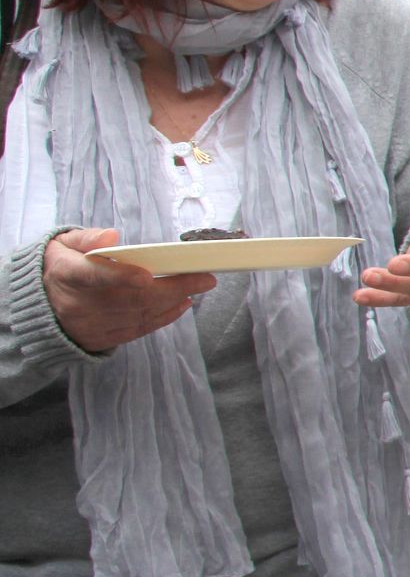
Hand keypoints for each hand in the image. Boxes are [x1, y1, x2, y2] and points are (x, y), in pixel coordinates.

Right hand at [43, 230, 212, 352]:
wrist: (38, 305)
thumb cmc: (59, 266)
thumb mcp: (61, 244)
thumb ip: (85, 238)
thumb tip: (110, 237)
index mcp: (66, 274)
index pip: (94, 277)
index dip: (121, 277)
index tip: (148, 275)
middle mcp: (76, 304)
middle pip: (129, 299)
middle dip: (172, 288)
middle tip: (204, 278)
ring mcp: (89, 325)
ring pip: (138, 315)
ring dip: (173, 301)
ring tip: (199, 286)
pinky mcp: (100, 339)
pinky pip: (137, 331)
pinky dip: (163, 317)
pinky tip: (182, 304)